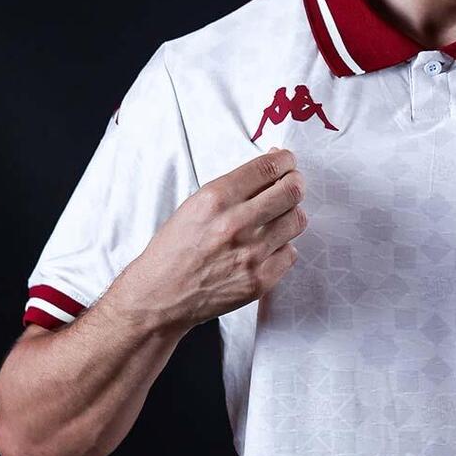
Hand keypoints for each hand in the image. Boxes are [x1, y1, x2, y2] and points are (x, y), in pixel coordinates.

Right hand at [112, 147, 306, 331]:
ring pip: (297, 220)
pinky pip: (290, 253)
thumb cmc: (174, 249)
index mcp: (216, 198)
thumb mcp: (195, 205)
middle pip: (292, 191)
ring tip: (277, 218)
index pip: (268, 167)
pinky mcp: (260, 280)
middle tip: (291, 184)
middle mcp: (236, 223)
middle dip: (295, 183)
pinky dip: (283, 248)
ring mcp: (251, 254)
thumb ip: (234, 187)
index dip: (285, 160)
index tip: (287, 161)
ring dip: (291, 214)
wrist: (159, 296)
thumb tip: (271, 167)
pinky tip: (266, 248)